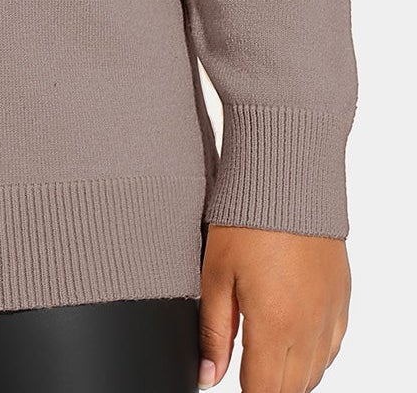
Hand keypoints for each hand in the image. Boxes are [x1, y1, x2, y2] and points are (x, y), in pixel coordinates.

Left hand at [198, 225, 350, 391]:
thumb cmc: (246, 220)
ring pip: (314, 372)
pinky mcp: (341, 298)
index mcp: (274, 325)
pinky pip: (331, 347)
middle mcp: (308, 328)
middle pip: (291, 388)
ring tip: (265, 362)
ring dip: (290, 377)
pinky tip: (293, 342)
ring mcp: (329, 314)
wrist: (289, 179)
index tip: (233, 386)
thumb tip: (209, 376)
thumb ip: (213, 332)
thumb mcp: (215, 274)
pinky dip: (313, 356)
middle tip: (246, 374)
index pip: (263, 391)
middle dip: (267, 388)